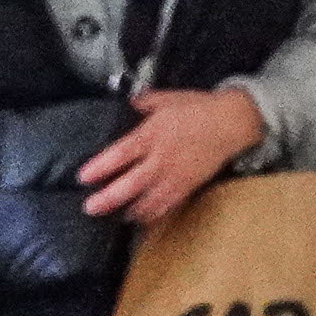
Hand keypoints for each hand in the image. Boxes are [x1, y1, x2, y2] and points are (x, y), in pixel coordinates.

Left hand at [78, 86, 265, 222]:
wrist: (231, 122)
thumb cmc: (199, 108)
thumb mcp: (167, 98)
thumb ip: (144, 103)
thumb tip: (129, 105)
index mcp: (151, 135)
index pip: (120, 154)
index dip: (101, 167)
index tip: (84, 176)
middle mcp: (161, 158)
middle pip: (130, 183)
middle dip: (109, 198)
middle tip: (90, 208)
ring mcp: (175, 175)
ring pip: (149, 200)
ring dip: (130, 210)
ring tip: (115, 217)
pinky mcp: (188, 185)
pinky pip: (168, 204)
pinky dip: (154, 213)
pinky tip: (143, 218)